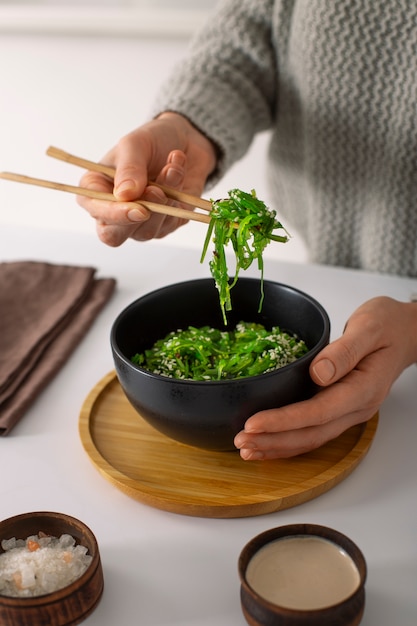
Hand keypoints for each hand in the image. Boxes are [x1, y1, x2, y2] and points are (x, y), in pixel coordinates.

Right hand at [77, 112, 216, 245]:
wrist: (183, 141)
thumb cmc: (151, 141)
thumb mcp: (135, 144)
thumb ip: (128, 168)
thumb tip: (124, 196)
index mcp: (96, 191)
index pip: (97, 215)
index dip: (115, 216)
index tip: (139, 208)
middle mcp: (115, 211)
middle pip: (116, 236)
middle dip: (141, 216)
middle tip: (158, 191)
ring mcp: (140, 222)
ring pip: (149, 229)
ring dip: (166, 198)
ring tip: (171, 167)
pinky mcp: (166, 224)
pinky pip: (172, 220)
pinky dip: (179, 195)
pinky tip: (177, 171)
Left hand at [234, 297, 416, 459]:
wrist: (405, 332)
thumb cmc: (388, 325)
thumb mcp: (369, 328)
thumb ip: (344, 351)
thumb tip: (319, 373)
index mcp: (363, 389)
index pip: (318, 412)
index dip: (283, 421)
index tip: (253, 424)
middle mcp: (356, 408)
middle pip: (311, 433)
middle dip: (273, 440)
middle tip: (240, 442)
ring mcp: (349, 412)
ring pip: (311, 438)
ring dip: (277, 446)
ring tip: (246, 449)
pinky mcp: (340, 408)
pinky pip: (313, 431)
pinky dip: (288, 440)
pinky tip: (268, 443)